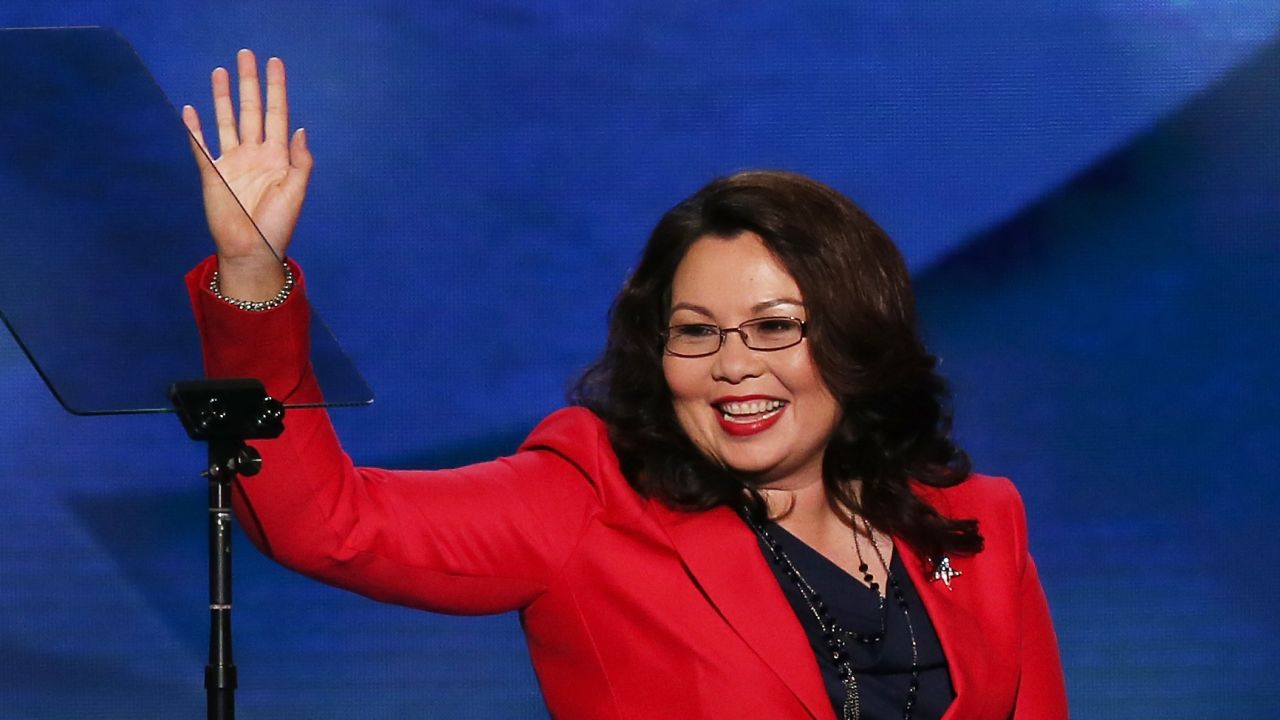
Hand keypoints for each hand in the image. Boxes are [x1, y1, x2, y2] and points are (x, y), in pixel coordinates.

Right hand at [183, 49, 312, 300]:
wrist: (252, 249)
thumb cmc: (278, 225)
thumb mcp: (297, 191)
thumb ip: (301, 160)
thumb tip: (299, 128)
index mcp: (278, 157)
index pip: (278, 114)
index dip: (276, 88)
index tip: (275, 64)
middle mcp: (255, 154)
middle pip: (251, 110)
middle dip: (249, 83)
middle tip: (246, 54)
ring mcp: (232, 162)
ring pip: (226, 121)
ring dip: (222, 97)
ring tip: (221, 72)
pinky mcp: (212, 173)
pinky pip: (201, 146)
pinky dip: (195, 128)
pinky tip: (190, 109)